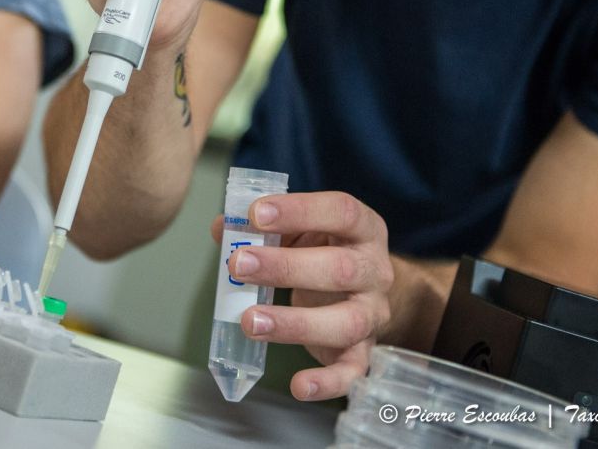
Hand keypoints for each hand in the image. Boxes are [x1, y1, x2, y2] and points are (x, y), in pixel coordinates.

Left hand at [213, 191, 393, 400]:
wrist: (364, 290)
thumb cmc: (325, 252)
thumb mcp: (300, 231)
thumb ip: (264, 227)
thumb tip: (223, 228)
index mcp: (363, 229)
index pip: (341, 211)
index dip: (300, 211)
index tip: (256, 214)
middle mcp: (374, 270)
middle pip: (339, 268)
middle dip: (285, 267)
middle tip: (238, 265)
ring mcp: (372, 313)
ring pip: (345, 322)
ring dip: (295, 323)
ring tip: (250, 321)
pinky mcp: (364, 350)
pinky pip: (353, 371)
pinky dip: (328, 382)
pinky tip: (299, 386)